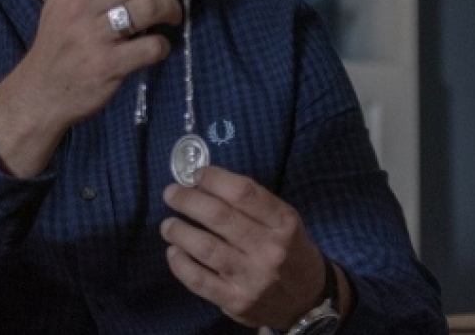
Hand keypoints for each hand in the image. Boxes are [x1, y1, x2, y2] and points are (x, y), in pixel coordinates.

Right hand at [0, 0, 185, 176]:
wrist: (40, 91)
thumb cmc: (60, 44)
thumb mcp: (65, 3)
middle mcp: (81, 4)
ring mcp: (93, 35)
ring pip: (151, 7)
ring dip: (173, 10)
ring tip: (174, 18)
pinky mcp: (107, 65)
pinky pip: (152, 46)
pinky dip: (164, 45)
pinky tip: (158, 48)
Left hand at [160, 165, 328, 329]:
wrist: (307, 300)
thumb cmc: (289, 250)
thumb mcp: (284, 221)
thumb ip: (252, 204)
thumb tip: (204, 182)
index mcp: (283, 223)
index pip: (244, 193)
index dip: (214, 179)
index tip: (195, 174)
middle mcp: (269, 250)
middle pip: (219, 217)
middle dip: (188, 200)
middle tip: (171, 193)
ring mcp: (252, 278)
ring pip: (205, 247)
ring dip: (179, 231)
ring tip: (167, 224)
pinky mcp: (236, 301)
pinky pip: (199, 280)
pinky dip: (180, 263)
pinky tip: (173, 252)